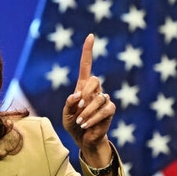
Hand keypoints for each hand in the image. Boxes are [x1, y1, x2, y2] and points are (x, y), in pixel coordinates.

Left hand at [62, 34, 114, 162]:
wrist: (83, 139)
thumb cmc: (74, 125)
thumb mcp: (66, 115)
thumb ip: (69, 104)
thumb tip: (78, 95)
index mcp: (82, 87)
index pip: (86, 66)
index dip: (88, 51)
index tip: (91, 36)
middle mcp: (95, 90)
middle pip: (94, 80)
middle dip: (86, 92)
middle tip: (79, 106)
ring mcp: (104, 99)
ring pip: (99, 98)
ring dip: (87, 111)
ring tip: (80, 121)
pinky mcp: (110, 110)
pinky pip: (105, 109)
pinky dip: (93, 118)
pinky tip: (86, 125)